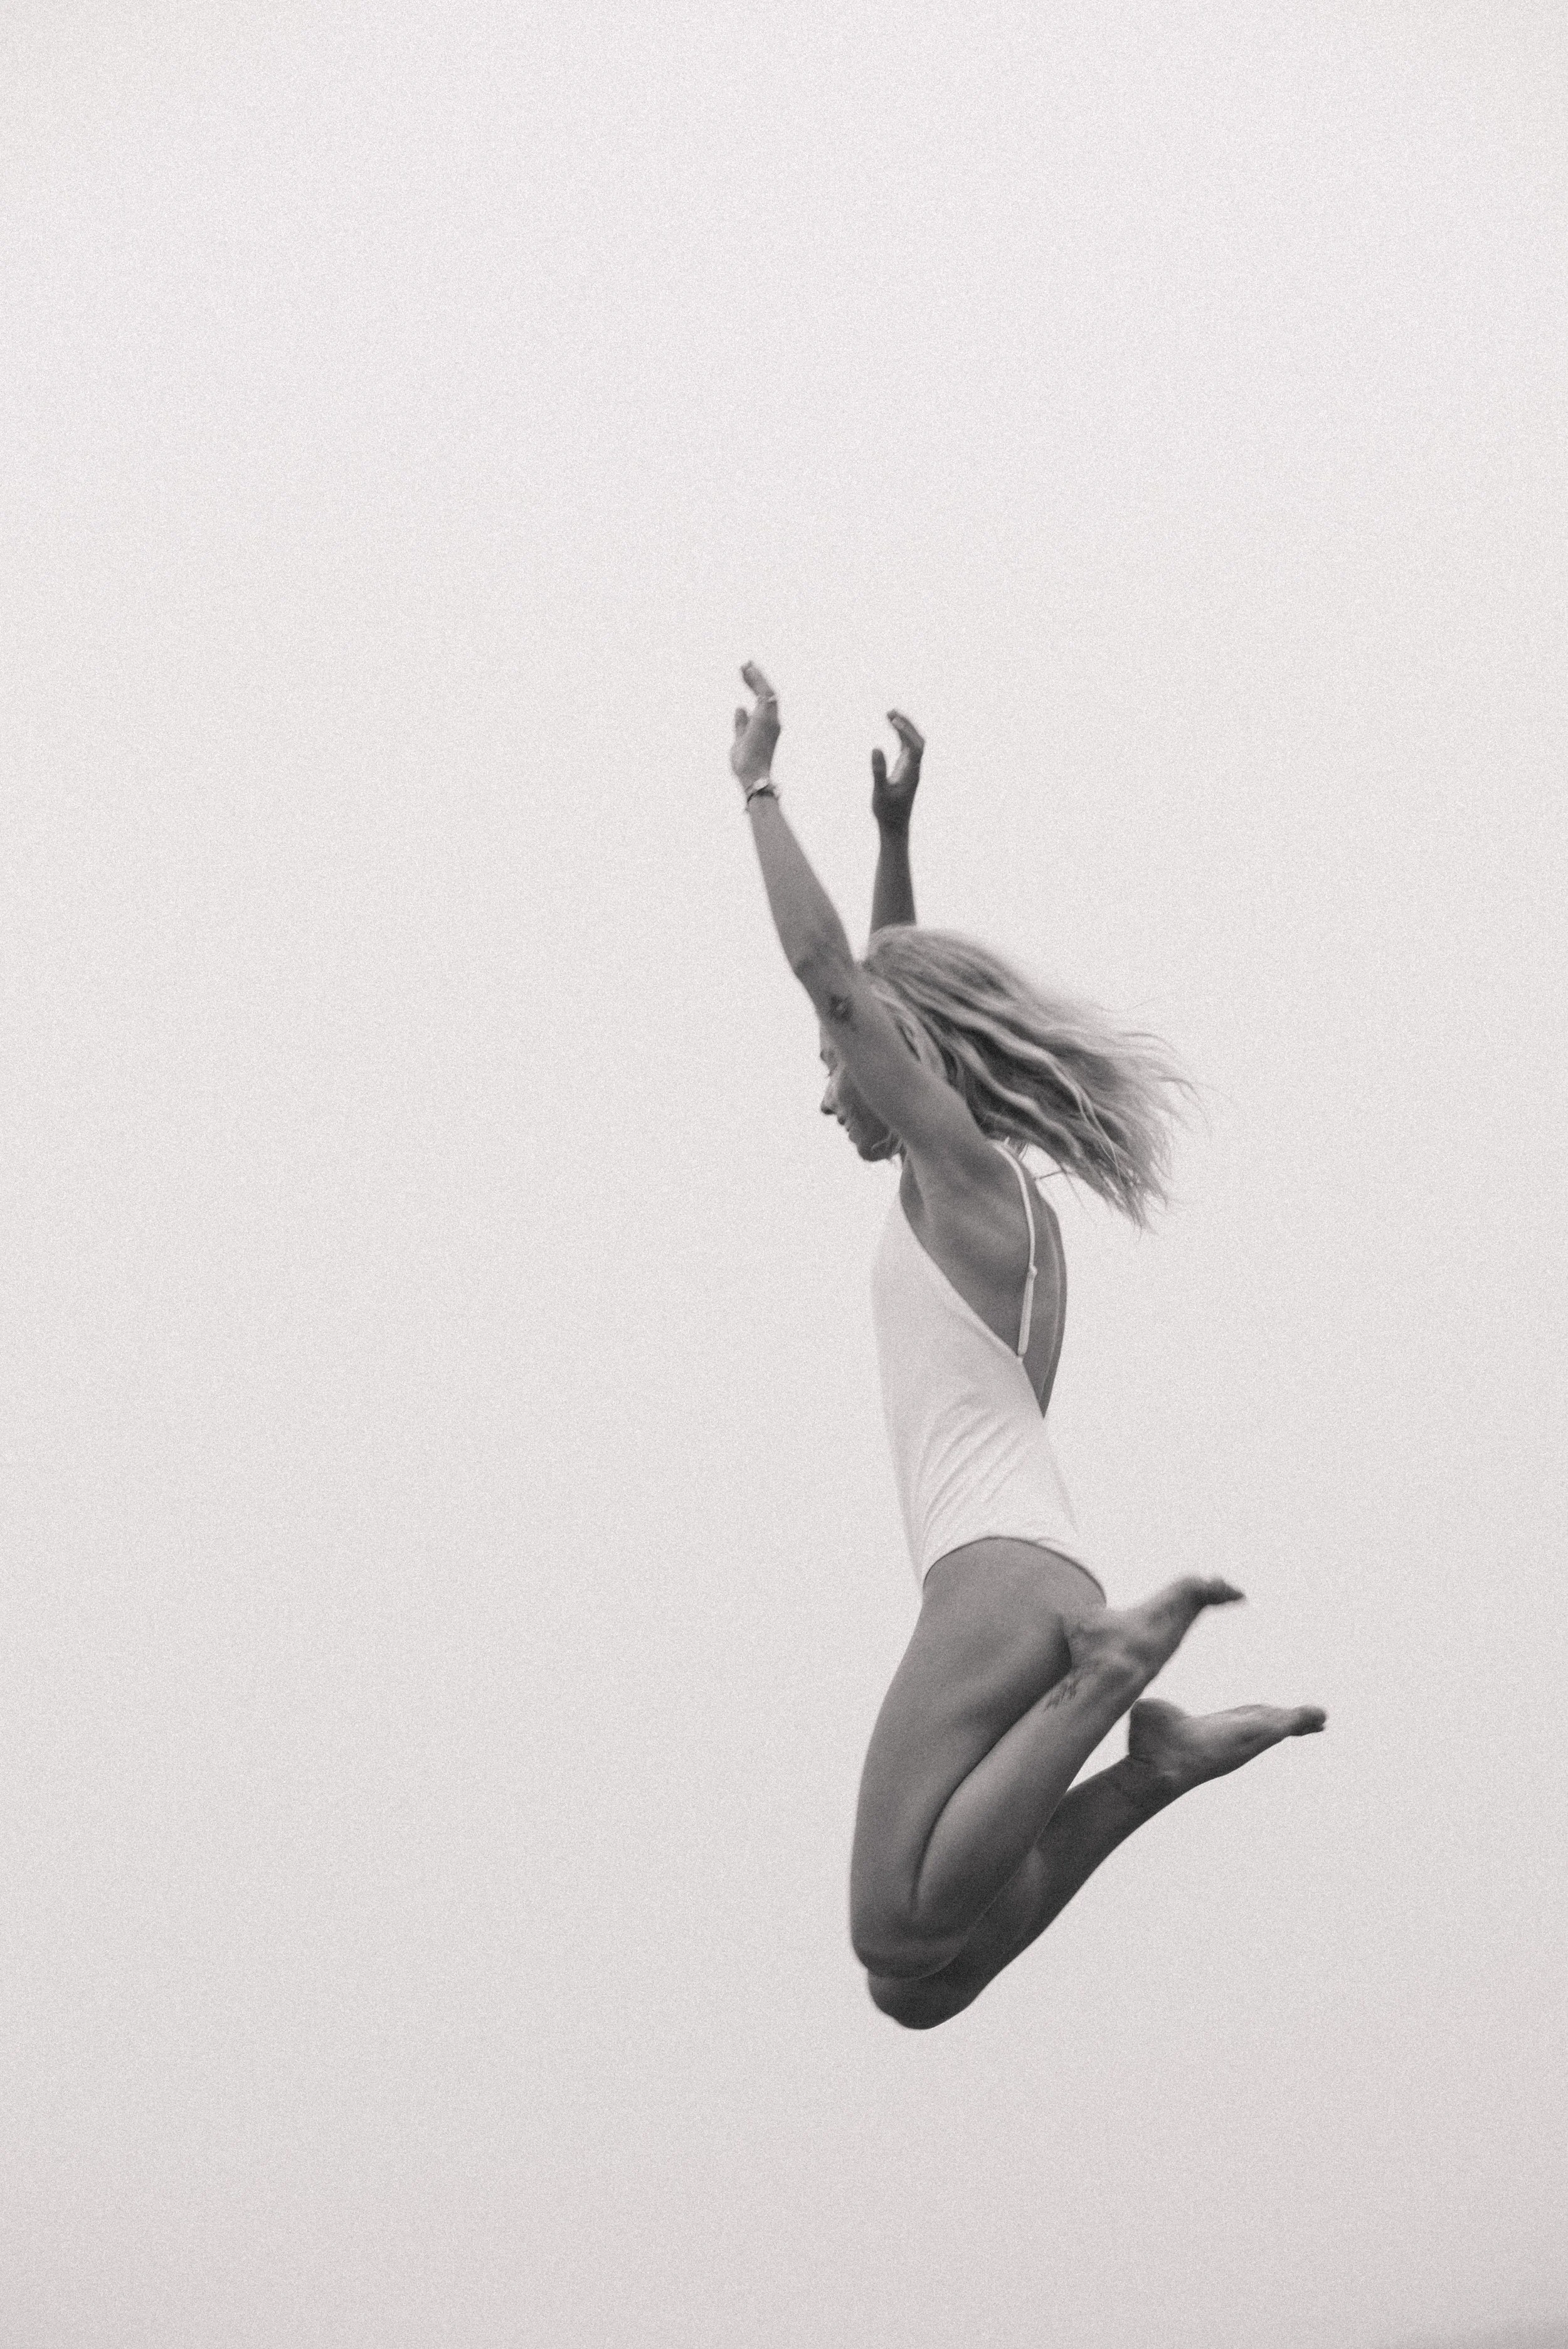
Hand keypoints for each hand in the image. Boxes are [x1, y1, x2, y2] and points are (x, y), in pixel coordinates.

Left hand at [730, 662, 780, 789]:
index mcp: (768, 727)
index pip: (763, 702)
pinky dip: (756, 681)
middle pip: (767, 694)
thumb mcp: (740, 740)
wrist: (752, 775)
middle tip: (746, 665)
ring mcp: (771, 719)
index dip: (755, 687)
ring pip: (767, 691)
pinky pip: (764, 693)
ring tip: (745, 665)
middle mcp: (773, 721)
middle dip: (757, 678)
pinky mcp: (766, 717)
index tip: (746, 676)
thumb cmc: (746, 765)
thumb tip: (740, 708)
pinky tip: (747, 671)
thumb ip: (741, 724)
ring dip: (757, 677)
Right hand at [871, 710, 923, 829]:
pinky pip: (906, 748)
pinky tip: (892, 727)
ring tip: (889, 713)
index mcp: (912, 773)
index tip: (893, 720)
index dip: (906, 732)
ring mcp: (911, 769)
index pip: (915, 747)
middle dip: (907, 724)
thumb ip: (878, 771)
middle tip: (891, 711)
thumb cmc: (888, 813)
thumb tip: (876, 748)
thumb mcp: (880, 792)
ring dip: (904, 728)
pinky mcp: (905, 770)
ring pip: (912, 743)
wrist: (895, 827)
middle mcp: (914, 769)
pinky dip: (900, 736)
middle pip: (918, 741)